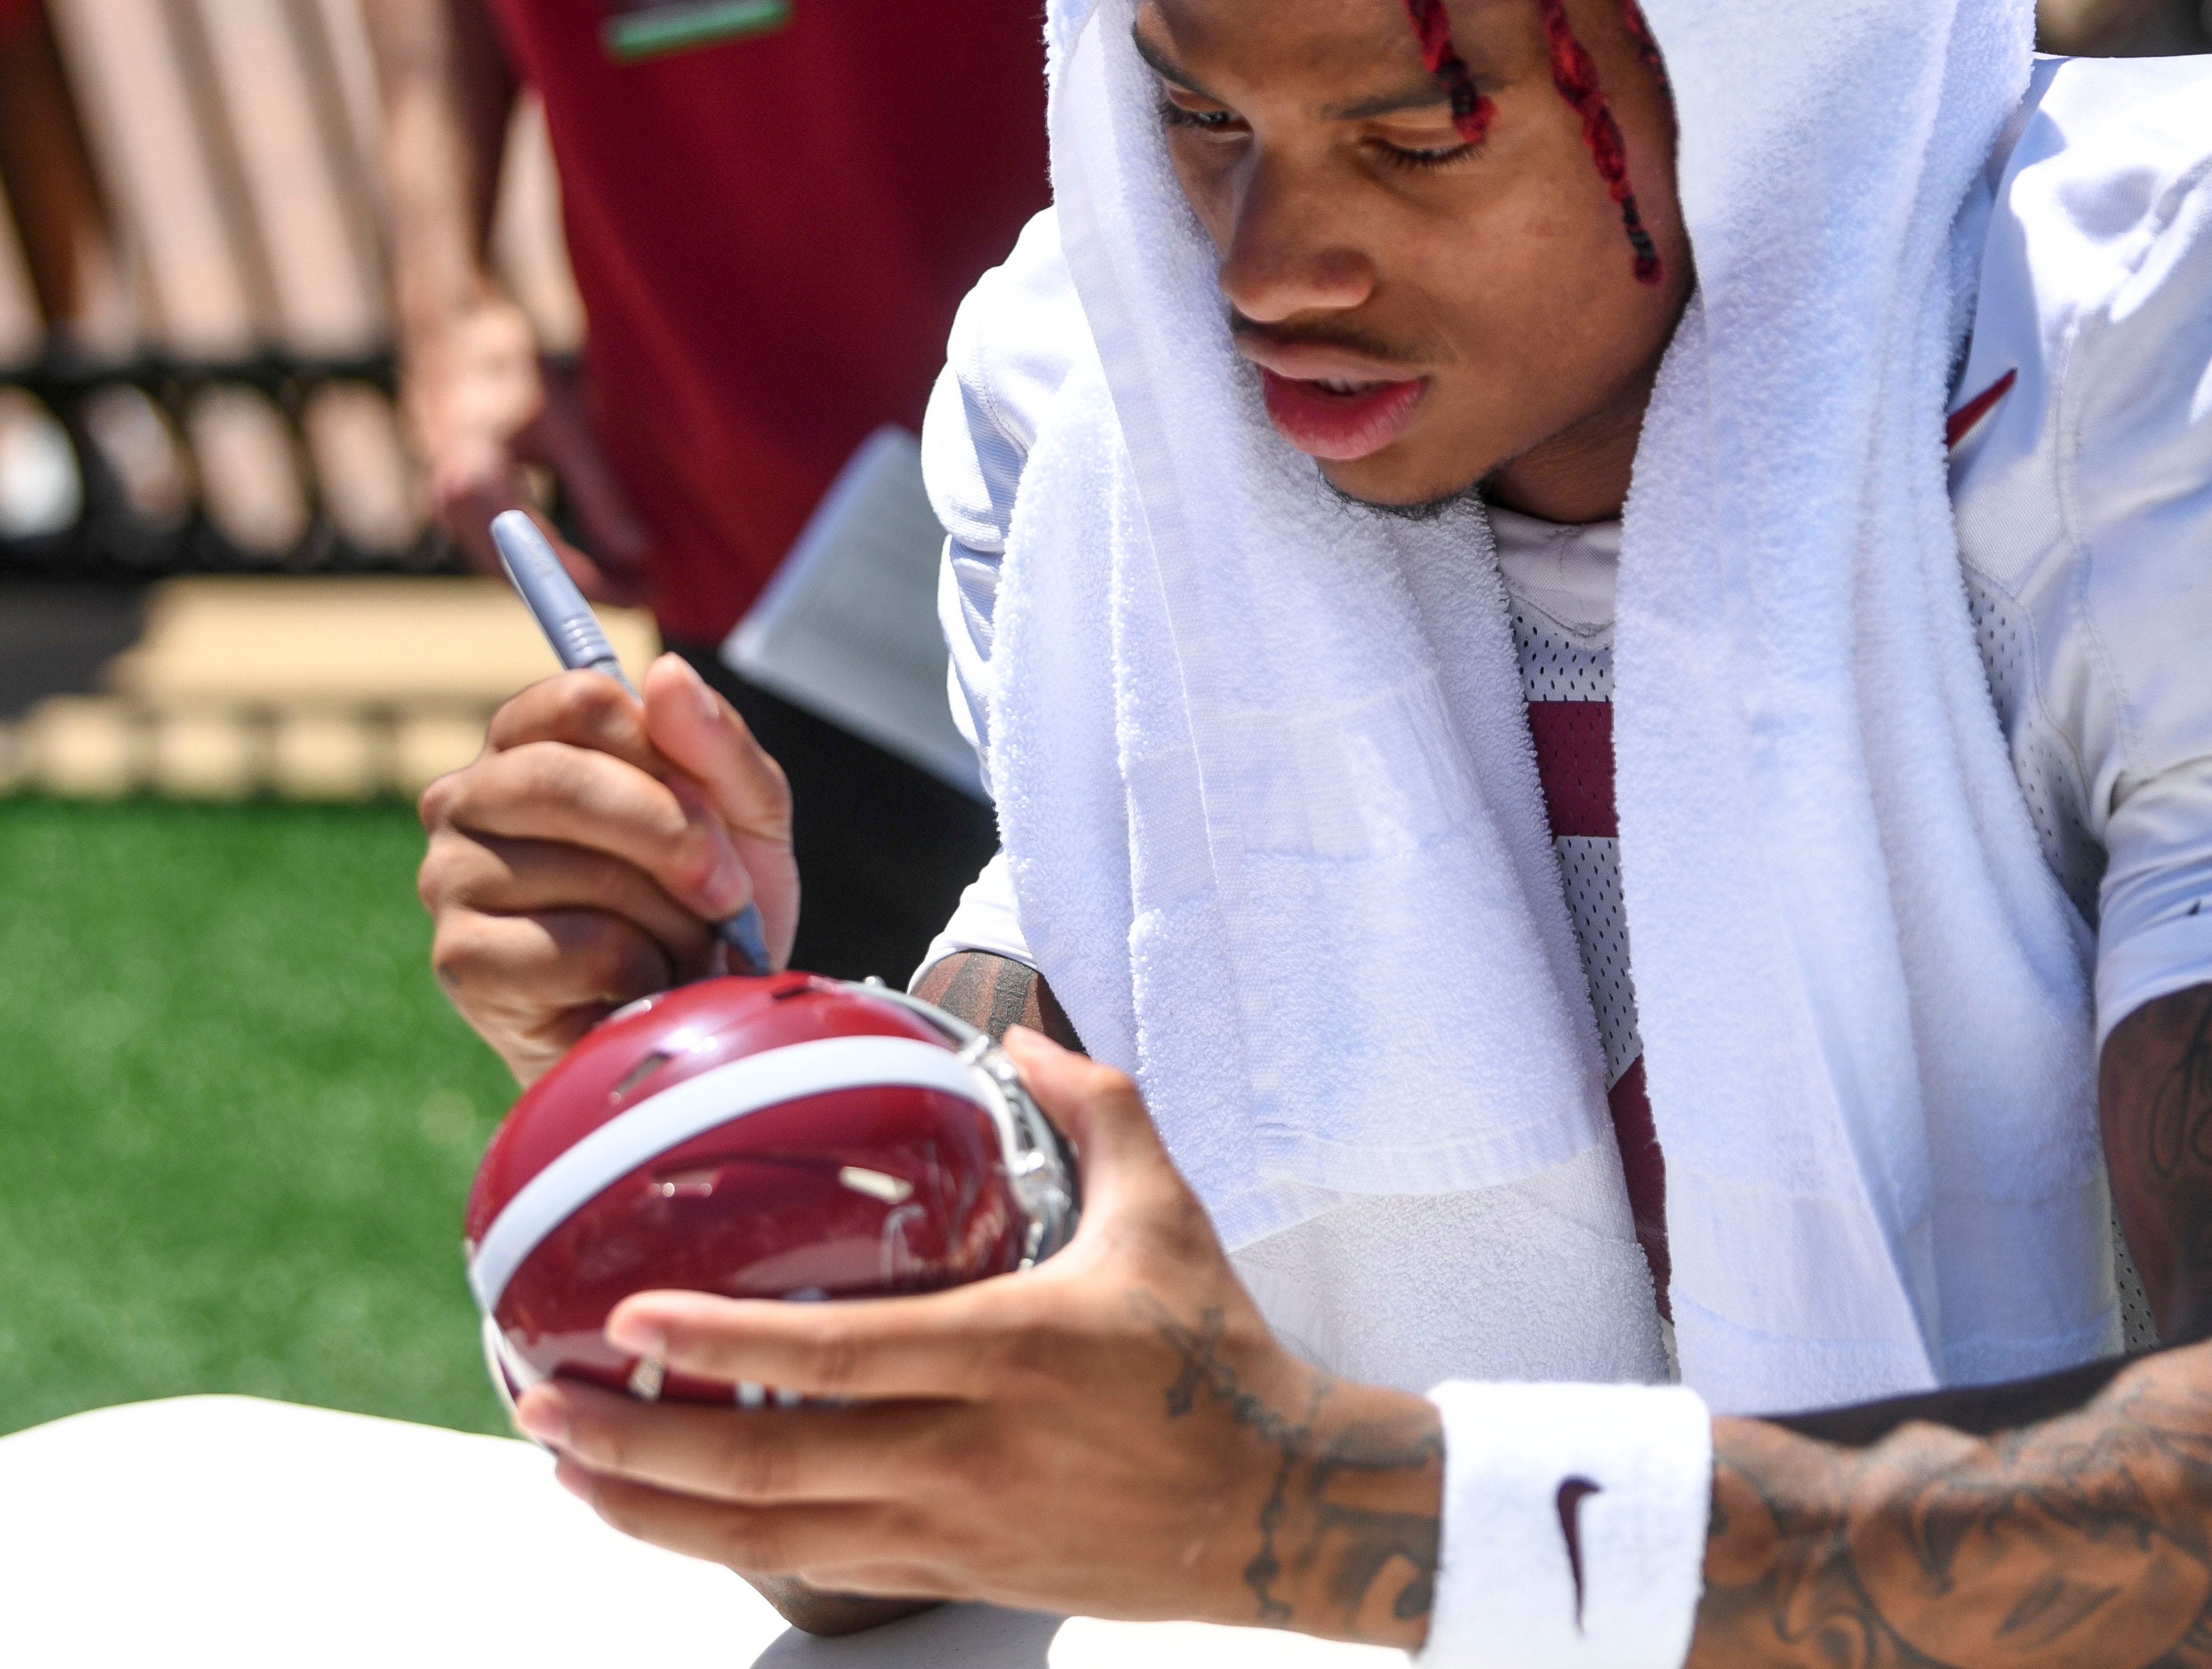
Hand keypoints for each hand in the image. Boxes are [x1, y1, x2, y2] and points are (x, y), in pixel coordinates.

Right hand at [404, 287, 650, 600]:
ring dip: (568, 582)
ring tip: (630, 581)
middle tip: (648, 594)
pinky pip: (503, 549)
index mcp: (475, 484)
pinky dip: (547, 562)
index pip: (542, 562)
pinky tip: (593, 561)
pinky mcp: (455, 502)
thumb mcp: (568, 427)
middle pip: (523, 578)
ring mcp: (447, 504)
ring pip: (511, 569)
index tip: (646, 592)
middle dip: (587, 591)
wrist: (455, 335)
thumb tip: (638, 555)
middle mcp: (451, 503)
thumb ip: (600, 494)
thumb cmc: (514, 370)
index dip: (598, 584)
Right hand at [418, 655, 798, 1081]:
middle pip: (563, 777)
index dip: (664, 749)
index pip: (581, 697)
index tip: (715, 806)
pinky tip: (643, 985)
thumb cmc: (709, 909)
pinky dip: (643, 970)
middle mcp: (469, 800)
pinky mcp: (462, 961)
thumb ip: (716, 742)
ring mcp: (452, 880)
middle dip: (675, 837)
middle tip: (727, 891)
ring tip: (683, 945)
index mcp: (529, 743)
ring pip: (584, 871)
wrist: (694, 1022)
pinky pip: (579, 946)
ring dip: (672, 918)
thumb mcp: (746, 816)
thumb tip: (666, 671)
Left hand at [517, 1032, 1443, 1645]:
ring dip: (651, 1510)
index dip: (723, 1351)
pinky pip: (809, 1564)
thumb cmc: (1215, 1351)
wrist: (1273, 1508)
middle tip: (541, 1399)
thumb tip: (1018, 1038)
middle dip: (637, 1446)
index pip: (835, 1361)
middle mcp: (963, 1453)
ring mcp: (949, 1529)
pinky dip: (719, 1543)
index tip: (629, 1321)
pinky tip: (664, 1515)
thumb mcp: (1168, 1211)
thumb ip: (1094, 1107)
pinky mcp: (951, 1572)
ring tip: (564, 1464)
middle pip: (768, 1472)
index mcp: (1010, 1354)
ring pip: (767, 1539)